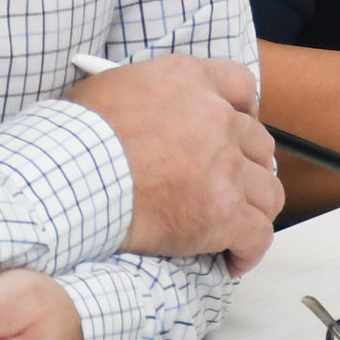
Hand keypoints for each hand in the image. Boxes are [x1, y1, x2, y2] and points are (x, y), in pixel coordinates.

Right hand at [67, 55, 281, 274]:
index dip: (243, 112)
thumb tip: (148, 107)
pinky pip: (257, 235)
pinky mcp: (224, 213)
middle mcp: (217, 118)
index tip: (236, 130)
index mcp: (191, 80)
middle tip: (229, 186)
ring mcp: (225, 166)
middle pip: (259, 144)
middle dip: (247, 167)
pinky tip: (232, 258)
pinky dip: (248, 250)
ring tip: (234, 226)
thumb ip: (150, 93)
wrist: (71, 176)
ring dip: (253, 210)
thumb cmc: (76, 138)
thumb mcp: (113, 87)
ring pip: (268, 191)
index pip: (241, 86)